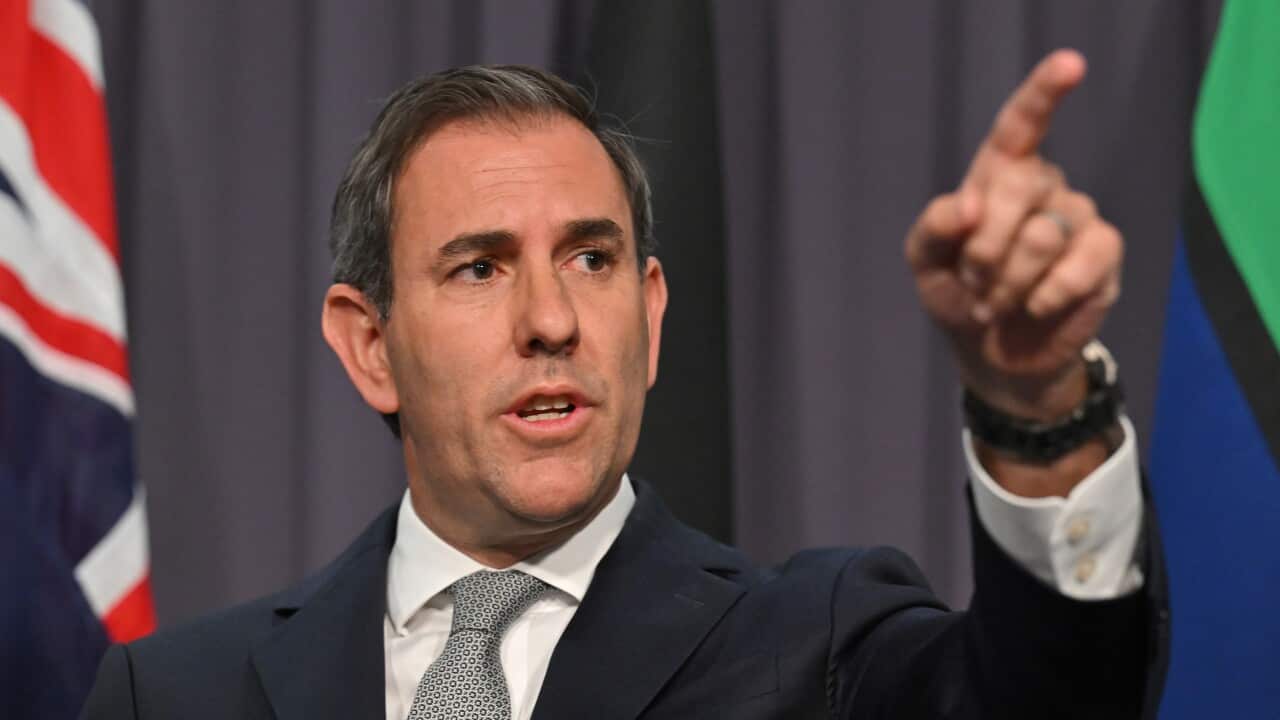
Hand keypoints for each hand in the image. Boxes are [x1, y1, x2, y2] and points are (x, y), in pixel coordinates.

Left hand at [905, 50, 1121, 420]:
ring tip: (994, 302)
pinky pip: (1078, 264)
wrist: (990, 351)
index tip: (1070, 63)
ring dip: (1005, 282)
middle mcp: (1044, 186)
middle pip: (1017, 189)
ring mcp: (1078, 217)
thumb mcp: (925, 261)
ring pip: (1041, 236)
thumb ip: (933, 227)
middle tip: (971, 281)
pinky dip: (1044, 294)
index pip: (1022, 125)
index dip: (1044, 91)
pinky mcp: (1103, 255)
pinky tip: (1033, 307)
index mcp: (999, 175)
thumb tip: (965, 206)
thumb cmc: (957, 293)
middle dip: (982, 246)